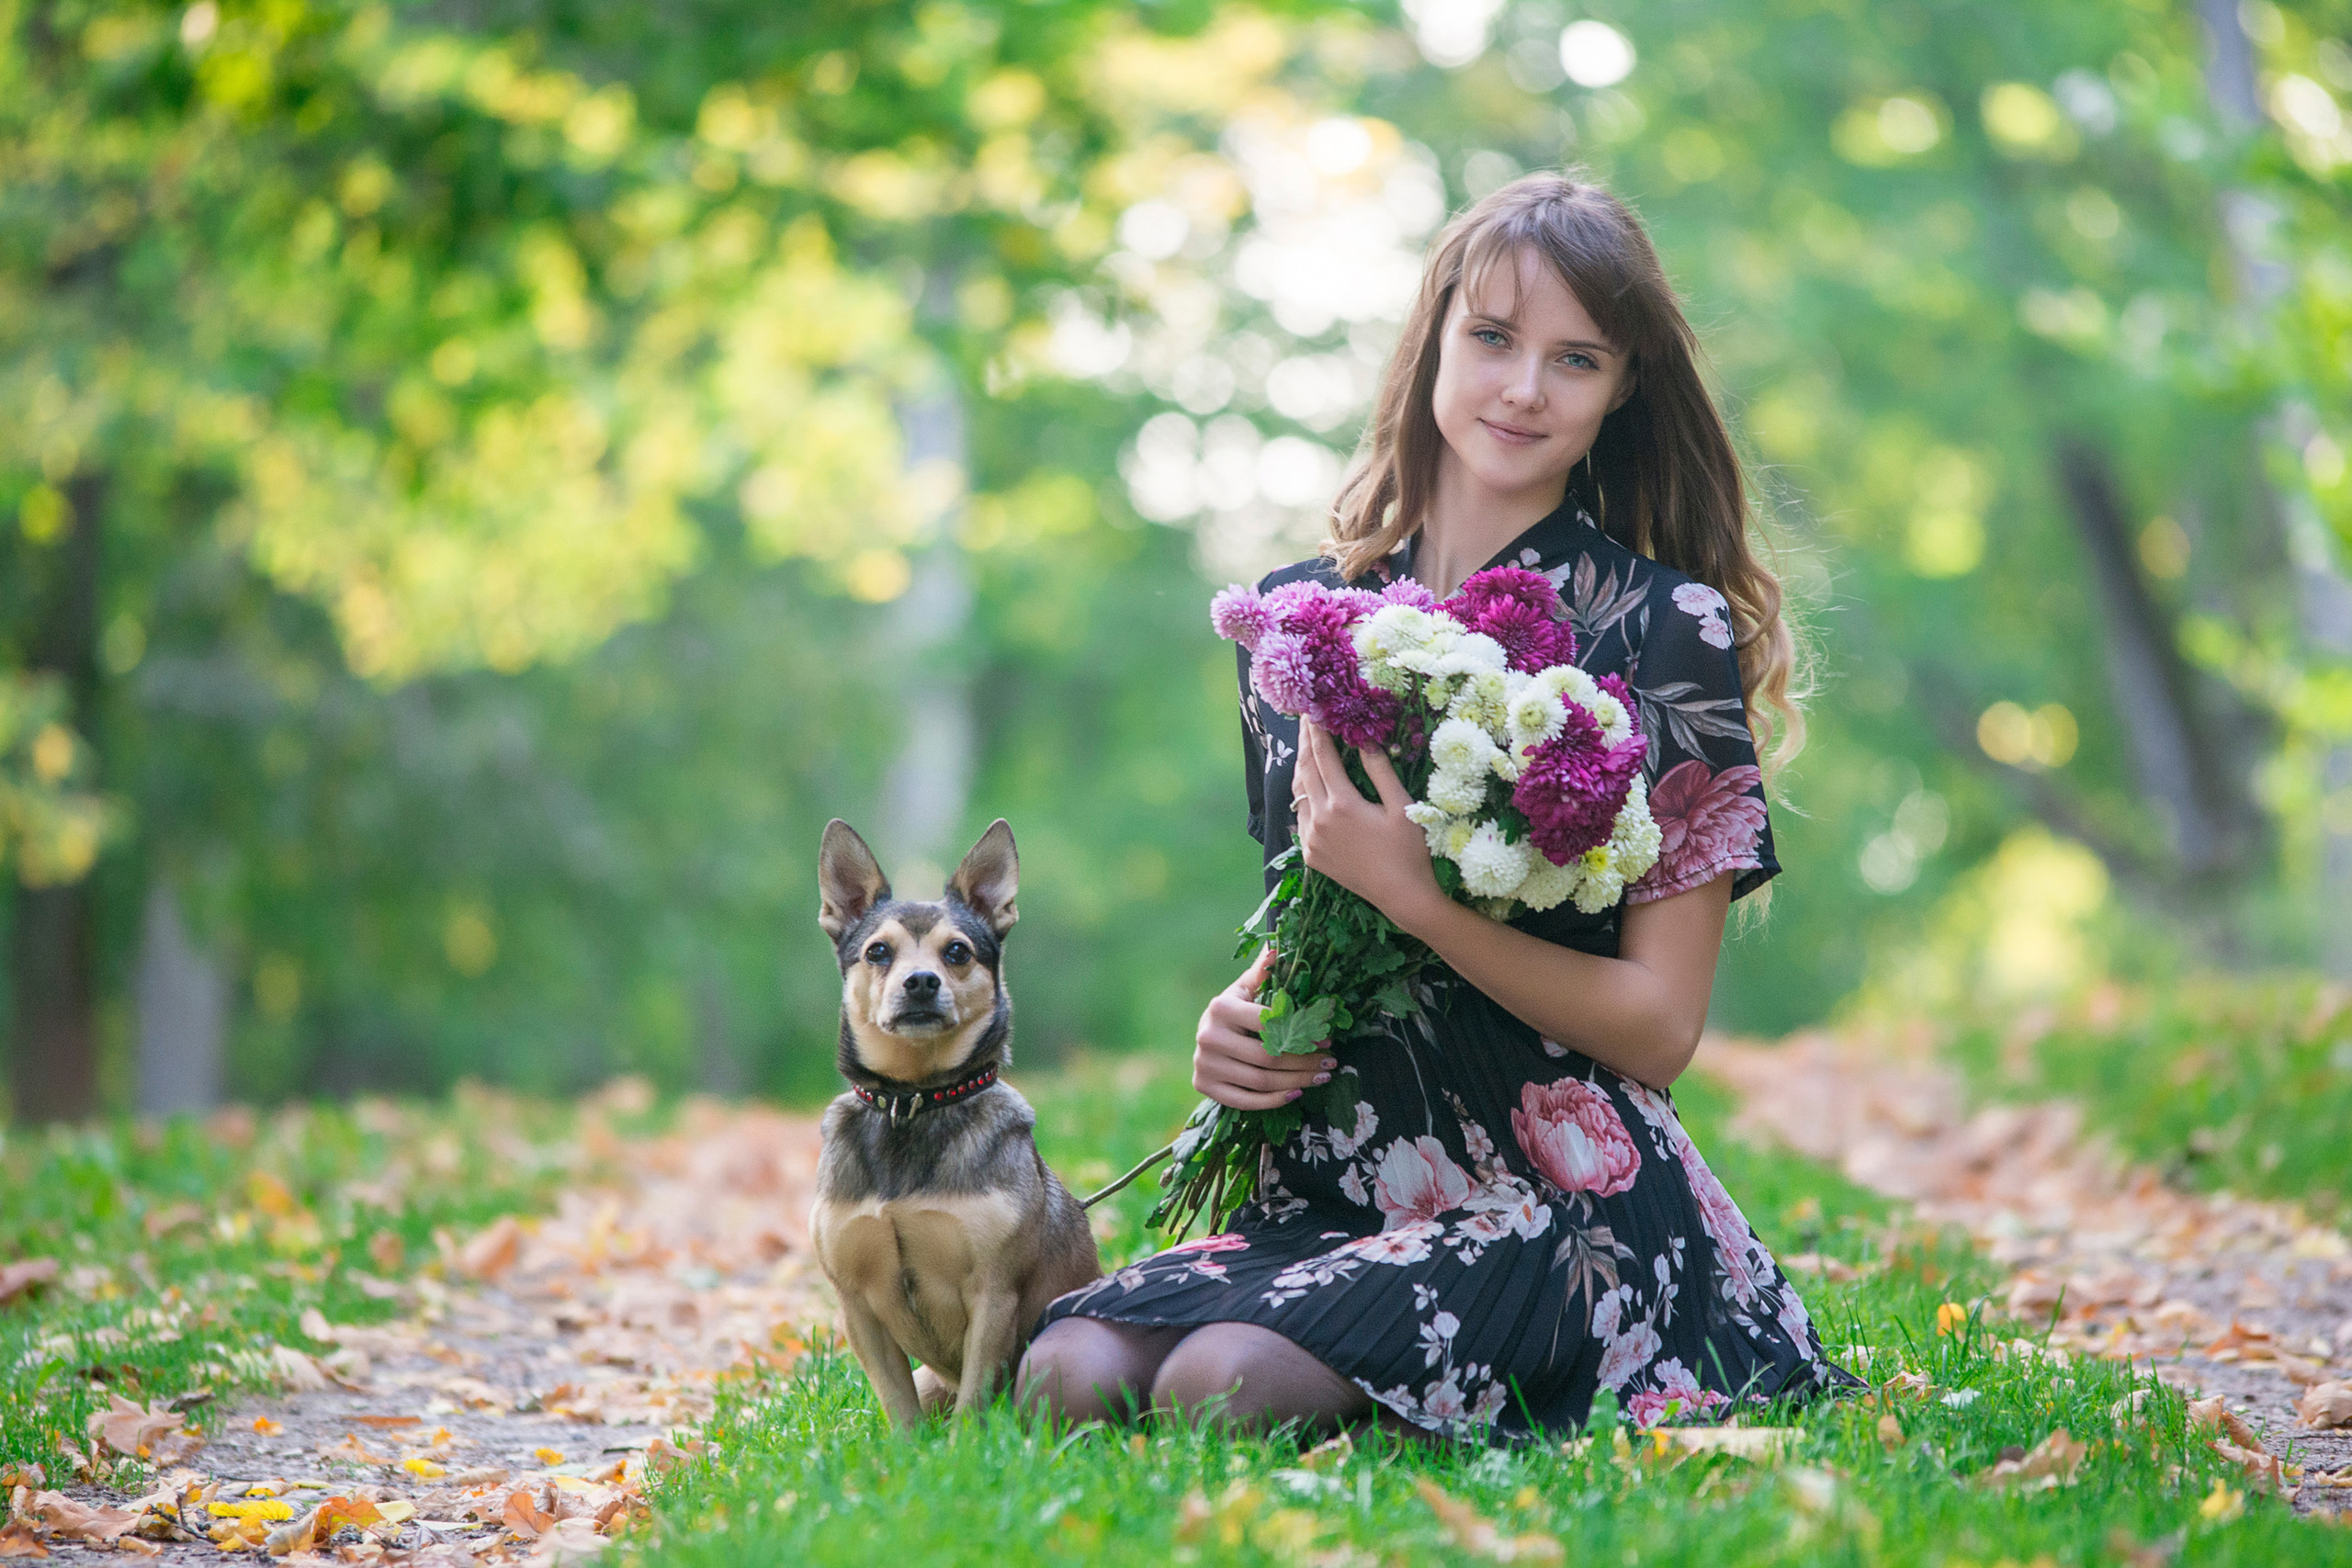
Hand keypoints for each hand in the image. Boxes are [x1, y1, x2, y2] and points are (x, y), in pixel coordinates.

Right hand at [1193, 946, 1335, 1110]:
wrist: (1205, 1037)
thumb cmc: (1234, 1011)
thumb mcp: (1246, 989)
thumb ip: (1262, 972)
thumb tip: (1277, 948)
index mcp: (1221, 1007)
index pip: (1268, 1024)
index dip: (1301, 1032)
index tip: (1326, 1039)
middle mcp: (1208, 1035)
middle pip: (1268, 1057)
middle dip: (1305, 1062)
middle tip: (1330, 1062)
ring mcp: (1204, 1064)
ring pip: (1261, 1081)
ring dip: (1297, 1081)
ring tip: (1321, 1077)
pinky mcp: (1204, 1086)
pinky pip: (1245, 1101)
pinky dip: (1274, 1100)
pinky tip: (1296, 1093)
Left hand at [1292, 720, 1440, 926]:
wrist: (1402, 897)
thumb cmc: (1410, 850)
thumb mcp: (1401, 806)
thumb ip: (1379, 770)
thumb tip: (1364, 739)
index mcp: (1341, 804)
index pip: (1321, 756)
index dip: (1316, 731)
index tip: (1312, 710)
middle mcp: (1319, 821)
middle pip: (1304, 771)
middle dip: (1304, 743)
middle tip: (1304, 720)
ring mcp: (1311, 840)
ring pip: (1299, 794)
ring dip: (1302, 769)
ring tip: (1307, 748)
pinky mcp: (1311, 855)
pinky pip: (1302, 817)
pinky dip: (1305, 797)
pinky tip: (1312, 787)